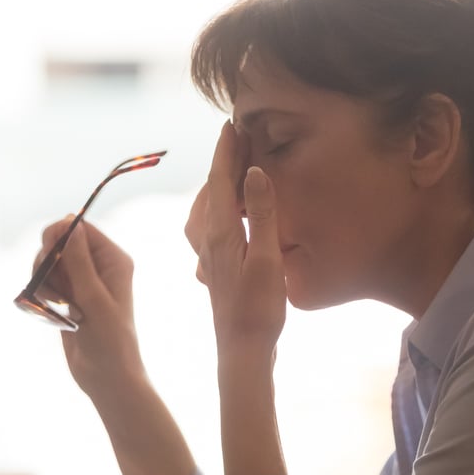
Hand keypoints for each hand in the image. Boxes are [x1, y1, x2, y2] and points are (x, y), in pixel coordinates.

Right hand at [32, 217, 144, 401]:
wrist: (107, 378)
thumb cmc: (110, 341)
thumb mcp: (94, 299)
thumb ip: (80, 262)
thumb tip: (70, 224)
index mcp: (113, 260)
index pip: (81, 229)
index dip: (59, 234)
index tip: (48, 253)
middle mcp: (98, 267)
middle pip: (59, 243)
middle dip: (48, 261)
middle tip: (54, 287)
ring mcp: (81, 282)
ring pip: (48, 264)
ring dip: (44, 281)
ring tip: (57, 305)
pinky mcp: (68, 298)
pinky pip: (45, 283)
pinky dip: (42, 294)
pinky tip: (52, 312)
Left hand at [185, 121, 286, 359]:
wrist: (241, 350)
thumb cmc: (258, 310)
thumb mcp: (267, 259)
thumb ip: (262, 214)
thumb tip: (254, 171)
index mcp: (220, 232)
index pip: (220, 180)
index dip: (227, 150)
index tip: (231, 123)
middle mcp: (207, 240)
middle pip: (211, 189)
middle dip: (223, 162)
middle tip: (239, 137)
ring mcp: (208, 254)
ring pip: (206, 208)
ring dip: (219, 184)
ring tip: (235, 167)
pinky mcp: (214, 267)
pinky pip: (209, 225)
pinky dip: (218, 207)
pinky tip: (228, 213)